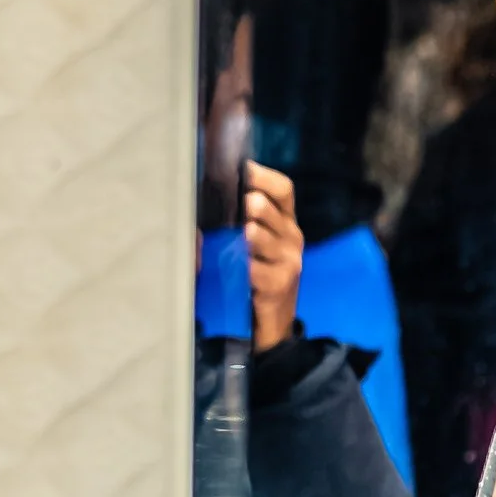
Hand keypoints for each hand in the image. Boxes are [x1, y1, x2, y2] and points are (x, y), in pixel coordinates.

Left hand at [242, 159, 303, 350]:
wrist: (272, 326)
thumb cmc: (257, 279)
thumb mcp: (254, 247)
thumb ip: (240, 222)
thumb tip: (202, 200)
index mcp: (286, 223)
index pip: (283, 189)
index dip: (262, 176)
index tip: (239, 170)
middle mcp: (292, 237)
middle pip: (265, 207)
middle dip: (243, 205)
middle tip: (226, 208)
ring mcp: (289, 261)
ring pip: (256, 234)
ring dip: (237, 235)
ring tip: (228, 238)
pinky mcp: (280, 284)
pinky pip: (252, 267)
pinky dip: (237, 266)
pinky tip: (231, 269)